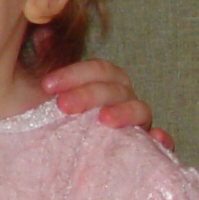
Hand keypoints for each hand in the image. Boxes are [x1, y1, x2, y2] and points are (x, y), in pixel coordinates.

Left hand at [42, 58, 169, 150]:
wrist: (40, 162)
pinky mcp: (142, 153)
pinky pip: (158, 146)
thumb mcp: (36, 97)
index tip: (47, 85)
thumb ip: (44, 62)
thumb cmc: (42, 125)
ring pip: (141, 111)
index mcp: (103, 85)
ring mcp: (133, 127)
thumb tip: (41, 36)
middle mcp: (121, 103)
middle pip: (117, 89)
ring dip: (125, 112)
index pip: (99, 70)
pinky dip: (162, 140)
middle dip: (90, 94)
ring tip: (104, 119)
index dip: (76, 74)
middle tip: (63, 105)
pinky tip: (157, 139)